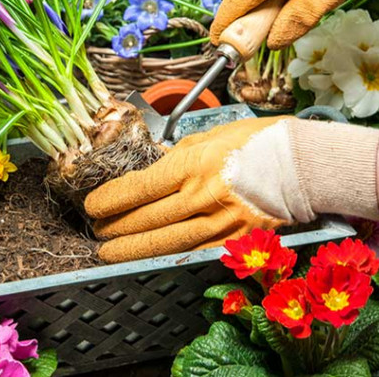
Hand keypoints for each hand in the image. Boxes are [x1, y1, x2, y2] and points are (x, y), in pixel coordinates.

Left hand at [84, 117, 378, 262]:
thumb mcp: (209, 136)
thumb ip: (177, 156)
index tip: (92, 206)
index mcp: (192, 165)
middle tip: (96, 230)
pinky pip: (194, 254)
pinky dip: (167, 258)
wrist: (306, 164)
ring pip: (166, 243)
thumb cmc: (257, 141)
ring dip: (133, 249)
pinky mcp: (236, 242)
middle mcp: (202, 197)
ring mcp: (220, 223)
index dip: (110, 200)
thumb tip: (153, 167)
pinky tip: (149, 260)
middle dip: (115, 227)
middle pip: (146, 219)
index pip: (139, 188)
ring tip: (109, 252)